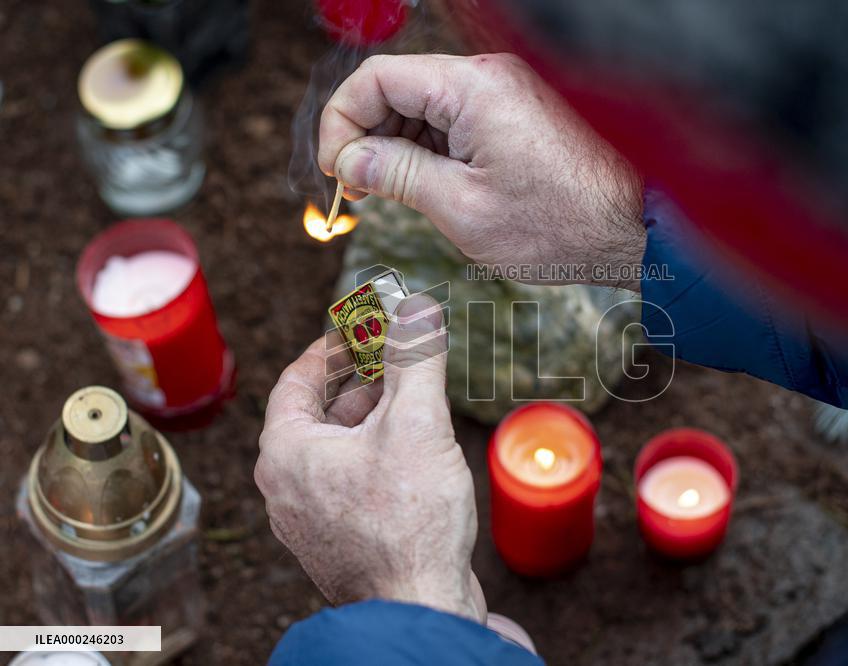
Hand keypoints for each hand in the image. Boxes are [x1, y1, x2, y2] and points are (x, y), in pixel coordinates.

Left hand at [255, 295, 484, 621]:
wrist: (418, 608)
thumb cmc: (408, 522)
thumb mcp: (417, 424)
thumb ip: (415, 359)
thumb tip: (418, 308)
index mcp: (286, 453)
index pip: (295, 381)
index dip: (330, 348)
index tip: (359, 329)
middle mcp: (285, 488)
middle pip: (315, 414)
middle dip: (358, 381)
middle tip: (394, 357)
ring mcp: (308, 520)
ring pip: (333, 451)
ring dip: (368, 419)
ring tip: (411, 399)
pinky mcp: (337, 543)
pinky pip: (345, 482)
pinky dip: (372, 455)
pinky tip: (412, 452)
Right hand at [318, 53, 645, 289]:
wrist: (632, 230)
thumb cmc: (558, 224)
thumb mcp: (462, 207)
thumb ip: (398, 175)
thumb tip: (351, 159)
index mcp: (471, 87)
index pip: (376, 78)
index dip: (341, 121)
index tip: (335, 169)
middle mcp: (489, 75)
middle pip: (399, 88)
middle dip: (367, 136)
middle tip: (357, 189)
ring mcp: (506, 92)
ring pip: (426, 106)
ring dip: (399, 146)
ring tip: (392, 195)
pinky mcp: (517, 114)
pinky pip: (456, 120)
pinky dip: (432, 149)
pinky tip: (428, 186)